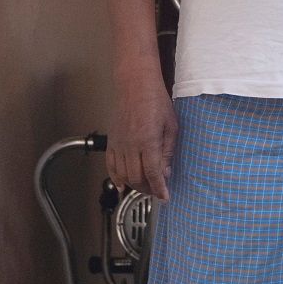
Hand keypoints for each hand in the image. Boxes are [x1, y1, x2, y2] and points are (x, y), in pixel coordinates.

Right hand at [108, 68, 177, 200]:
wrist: (135, 86)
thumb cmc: (156, 101)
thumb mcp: (171, 126)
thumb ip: (168, 151)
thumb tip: (166, 171)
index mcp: (148, 141)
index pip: (153, 173)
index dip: (159, 189)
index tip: (165, 197)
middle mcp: (131, 146)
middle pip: (137, 178)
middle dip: (148, 189)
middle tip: (157, 191)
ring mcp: (119, 144)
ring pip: (123, 175)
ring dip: (134, 185)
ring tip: (145, 187)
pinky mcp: (111, 141)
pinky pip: (110, 165)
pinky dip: (116, 178)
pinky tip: (122, 184)